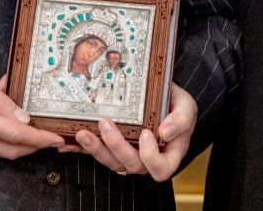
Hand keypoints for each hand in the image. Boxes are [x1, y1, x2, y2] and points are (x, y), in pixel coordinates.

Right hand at [0, 52, 63, 158]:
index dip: (38, 139)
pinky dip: (2, 131)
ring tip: (35, 124)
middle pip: (9, 150)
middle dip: (33, 146)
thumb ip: (0, 99)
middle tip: (51, 137)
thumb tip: (22, 117)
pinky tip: (8, 111)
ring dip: (19, 140)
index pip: (14, 135)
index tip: (55, 140)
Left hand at [69, 82, 196, 180]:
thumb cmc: (176, 104)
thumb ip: (181, 119)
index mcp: (169, 153)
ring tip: (84, 132)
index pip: (161, 169)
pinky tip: (75, 136)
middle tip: (106, 124)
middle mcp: (148, 159)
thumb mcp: (187, 106)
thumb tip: (165, 132)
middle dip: (116, 146)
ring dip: (96, 149)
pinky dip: (86, 147)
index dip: (151, 157)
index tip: (145, 133)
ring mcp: (129, 154)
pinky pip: (99, 153)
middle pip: (132, 165)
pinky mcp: (113, 148)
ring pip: (112, 162)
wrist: (161, 94)